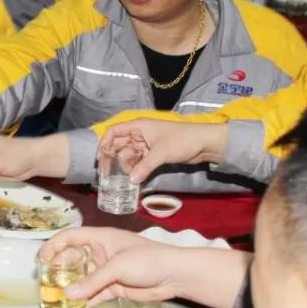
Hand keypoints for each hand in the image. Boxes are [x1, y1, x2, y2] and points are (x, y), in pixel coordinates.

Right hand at [47, 227, 250, 307]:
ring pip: (82, 279)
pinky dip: (85, 302)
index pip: (70, 237)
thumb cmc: (147, 260)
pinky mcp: (114, 288)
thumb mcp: (117, 267)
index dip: (54, 245)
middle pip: (73, 259)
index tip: (41, 259)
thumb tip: (68, 295)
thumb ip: (92, 281)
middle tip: (46, 283)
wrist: (175, 275)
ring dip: (71, 289)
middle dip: (59, 270)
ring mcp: (106, 272)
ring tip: (55, 299)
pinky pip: (94, 294)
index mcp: (100, 238)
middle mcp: (100, 253)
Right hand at [98, 119, 227, 183]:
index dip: (105, 143)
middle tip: (107, 173)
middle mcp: (140, 134)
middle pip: (120, 144)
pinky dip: (135, 168)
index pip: (114, 131)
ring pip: (129, 154)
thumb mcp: (161, 153)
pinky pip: (139, 161)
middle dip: (113, 157)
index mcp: (139, 126)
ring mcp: (147, 144)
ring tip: (123, 178)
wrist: (205, 143)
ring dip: (125, 165)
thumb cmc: (182, 140)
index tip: (101, 158)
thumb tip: (131, 181)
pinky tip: (133, 178)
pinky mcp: (154, 154)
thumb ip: (144, 166)